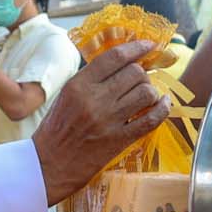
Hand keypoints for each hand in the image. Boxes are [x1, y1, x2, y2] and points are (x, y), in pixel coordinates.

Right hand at [31, 41, 170, 204]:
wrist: (48, 165)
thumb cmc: (56, 130)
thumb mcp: (66, 96)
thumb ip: (90, 80)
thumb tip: (121, 64)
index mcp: (78, 85)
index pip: (114, 57)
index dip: (136, 48)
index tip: (148, 45)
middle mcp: (94, 100)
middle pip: (134, 73)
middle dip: (143, 73)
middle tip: (140, 80)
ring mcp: (108, 121)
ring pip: (146, 93)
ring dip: (151, 92)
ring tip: (146, 96)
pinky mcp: (119, 140)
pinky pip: (151, 120)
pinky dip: (162, 109)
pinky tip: (163, 104)